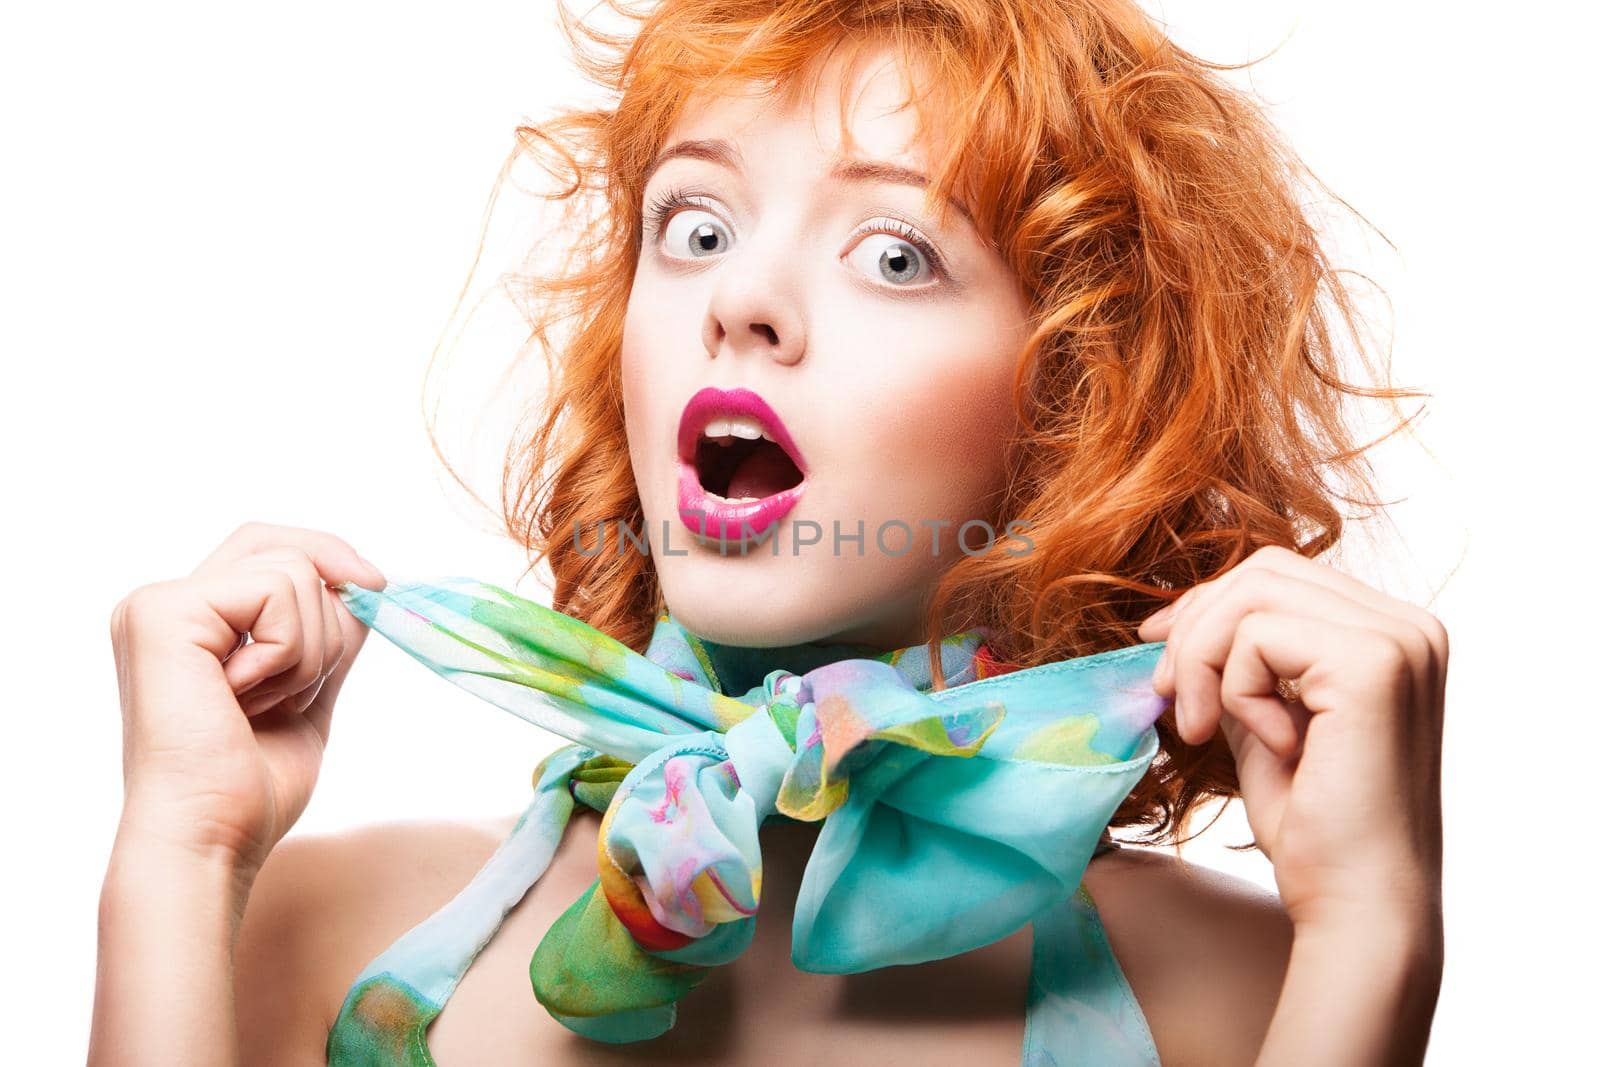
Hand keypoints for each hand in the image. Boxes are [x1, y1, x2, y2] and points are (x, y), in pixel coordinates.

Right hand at [109, 522, 385, 877]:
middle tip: (318, 677)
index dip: (331, 560)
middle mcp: (165, 605)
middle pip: (280, 545)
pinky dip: (290, 651)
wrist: (213, 838)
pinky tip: (246, 699)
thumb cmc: (251, 787)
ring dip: (311, 651)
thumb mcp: (310, 691)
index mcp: (191, 624)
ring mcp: (158, 605)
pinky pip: (275, 591)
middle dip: (331, 606)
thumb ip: (330, 634)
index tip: (376, 590)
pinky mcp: (163, 612)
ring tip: (264, 705)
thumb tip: (368, 582)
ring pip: (294, 572)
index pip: (271, 551)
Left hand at [1136, 546, 1446, 933]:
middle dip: (1196, 627)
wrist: (1358, 903)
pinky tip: (1270, 744)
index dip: (1207, 604)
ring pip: (1254, 594)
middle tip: (1168, 697)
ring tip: (1203, 728)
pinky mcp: (1375, 664)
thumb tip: (1175, 620)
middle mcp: (1409, 626)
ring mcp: (1399, 640)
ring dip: (1203, 660)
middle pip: (1264, 570)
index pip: (1279, 574)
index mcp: (1392, 634)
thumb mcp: (1264, 722)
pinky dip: (1235, 688)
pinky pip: (1260, 636)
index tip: (1157, 648)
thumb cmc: (1314, 829)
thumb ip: (1239, 665)